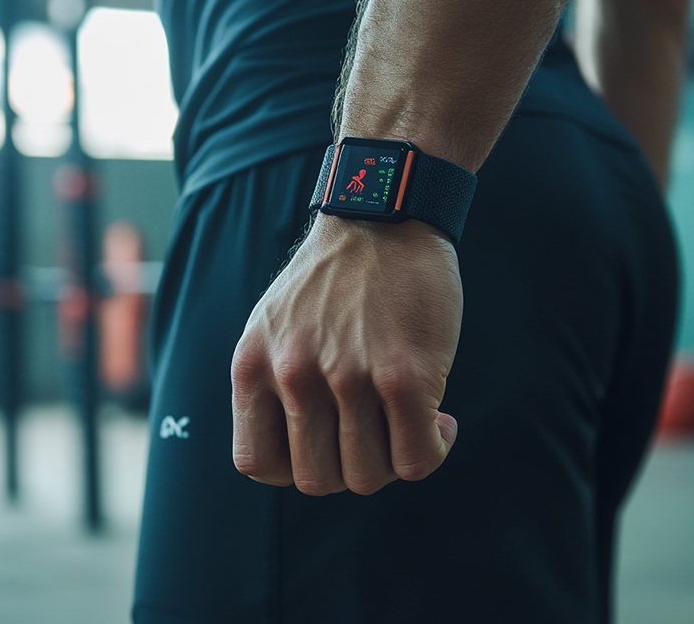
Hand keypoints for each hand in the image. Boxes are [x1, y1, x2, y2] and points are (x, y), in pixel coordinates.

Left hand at [231, 214, 461, 495]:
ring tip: (410, 423)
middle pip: (318, 479)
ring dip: (394, 460)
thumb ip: (275, 385)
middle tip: (376, 435)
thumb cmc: (335, 278)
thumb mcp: (275, 326)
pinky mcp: (405, 376)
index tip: (328, 441)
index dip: (297, 466)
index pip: (257, 464)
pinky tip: (440, 420)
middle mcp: (293, 375)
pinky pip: (416, 459)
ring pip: (368, 476)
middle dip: (351, 467)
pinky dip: (433, 450)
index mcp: (254, 364)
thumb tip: (303, 455)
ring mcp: (348, 377)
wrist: (386, 214)